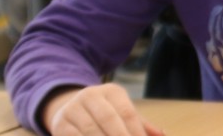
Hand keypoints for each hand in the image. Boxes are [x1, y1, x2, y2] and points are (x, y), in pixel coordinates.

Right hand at [43, 83, 164, 135]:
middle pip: (109, 119)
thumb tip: (162, 135)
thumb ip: (142, 125)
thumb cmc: (105, 113)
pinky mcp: (60, 126)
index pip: (127, 112)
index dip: (136, 131)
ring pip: (91, 131)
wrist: (68, 109)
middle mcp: (89, 96)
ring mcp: (72, 110)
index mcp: (111, 91)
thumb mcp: (122, 112)